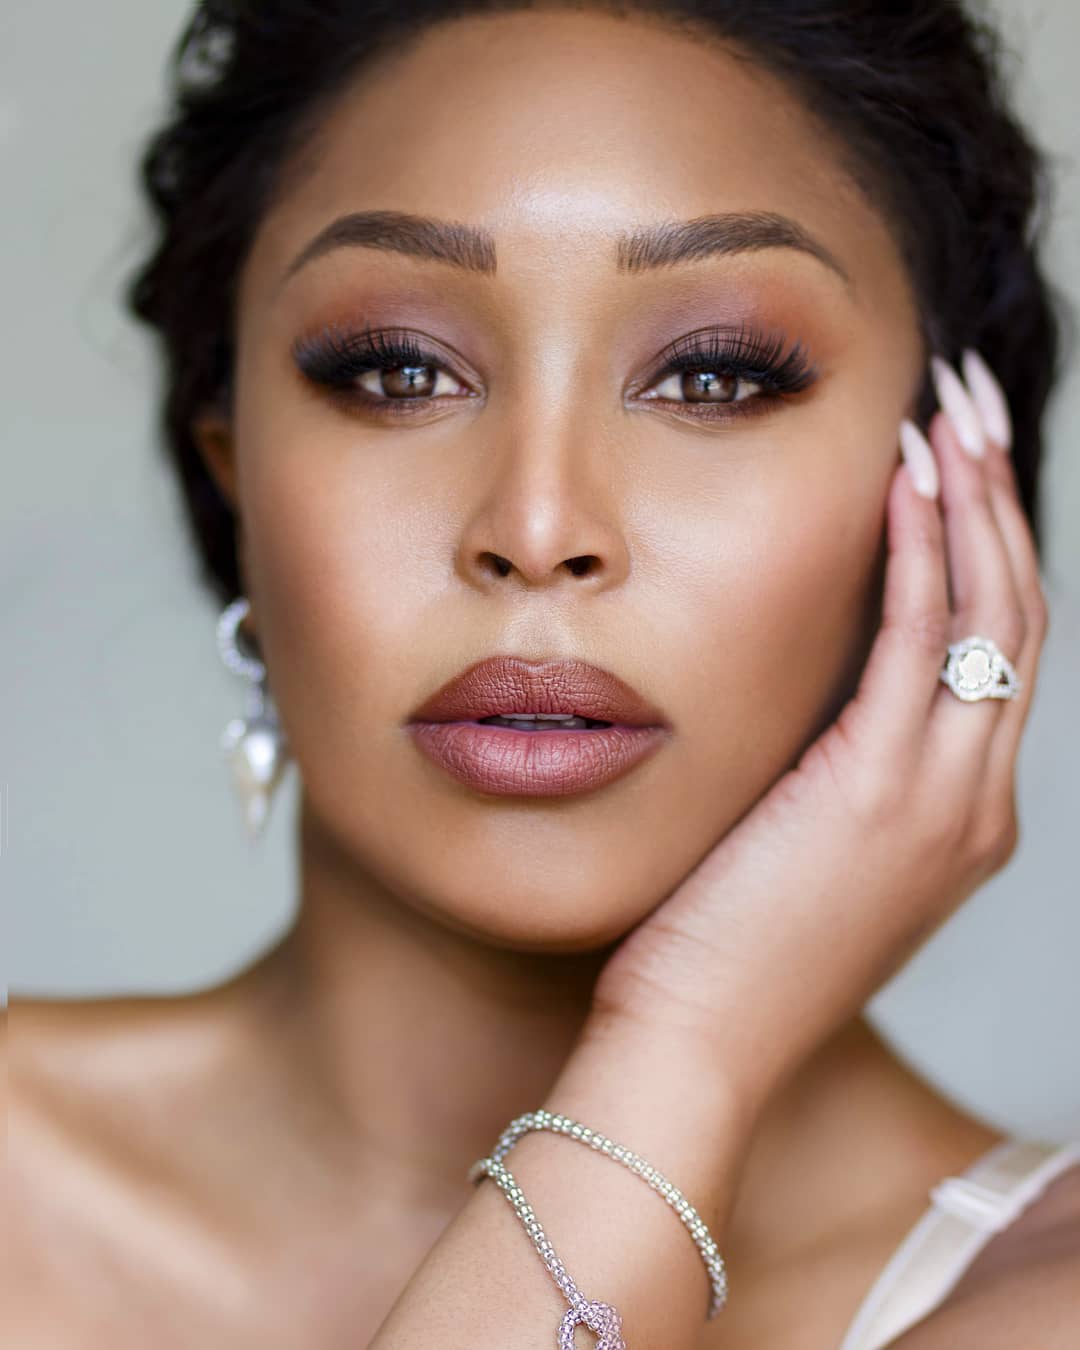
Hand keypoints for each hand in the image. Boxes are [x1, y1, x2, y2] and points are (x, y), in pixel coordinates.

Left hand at [587, 353, 1047, 1111]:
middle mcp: (974, 801)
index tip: (954, 462)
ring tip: (949, 410)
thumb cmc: (721, 948)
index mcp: (957, 814)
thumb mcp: (800, 847)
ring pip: (991, 612)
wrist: (697, 1045)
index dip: (986, 545)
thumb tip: (804, 680)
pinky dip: (922, 550)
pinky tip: (904, 477)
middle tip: (970, 404)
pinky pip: (920, 640)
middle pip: (1015, 614)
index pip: (994, 650)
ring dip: (974, 499)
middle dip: (1000, 497)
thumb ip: (829, 768)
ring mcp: (943, 800)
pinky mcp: (882, 792)